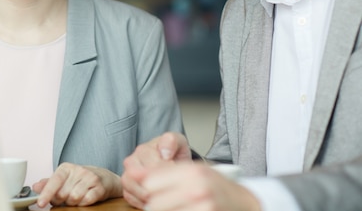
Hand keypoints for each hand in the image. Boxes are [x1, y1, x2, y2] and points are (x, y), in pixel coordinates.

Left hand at [33, 163, 121, 207]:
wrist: (104, 177)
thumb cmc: (79, 179)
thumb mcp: (63, 179)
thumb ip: (48, 183)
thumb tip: (35, 187)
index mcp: (66, 168)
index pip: (54, 180)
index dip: (46, 193)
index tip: (40, 203)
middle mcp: (78, 170)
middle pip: (62, 193)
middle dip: (61, 200)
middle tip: (64, 199)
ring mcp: (90, 178)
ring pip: (74, 198)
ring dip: (72, 203)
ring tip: (75, 198)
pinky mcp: (100, 187)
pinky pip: (87, 201)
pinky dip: (83, 204)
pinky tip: (84, 199)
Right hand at [122, 132, 191, 207]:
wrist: (171, 161)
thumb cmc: (173, 152)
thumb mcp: (178, 142)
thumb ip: (171, 141)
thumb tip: (164, 152)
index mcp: (143, 150)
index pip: (150, 165)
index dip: (165, 171)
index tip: (175, 172)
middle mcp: (131, 161)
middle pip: (136, 176)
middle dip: (155, 184)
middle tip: (169, 186)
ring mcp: (127, 175)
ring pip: (130, 187)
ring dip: (147, 194)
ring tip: (163, 193)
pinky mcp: (127, 189)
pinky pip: (129, 198)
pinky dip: (141, 201)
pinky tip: (155, 199)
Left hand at [141, 161, 260, 210]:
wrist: (244, 203)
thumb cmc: (215, 186)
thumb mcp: (192, 171)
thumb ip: (162, 171)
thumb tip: (133, 174)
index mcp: (191, 171)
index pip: (149, 182)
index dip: (147, 188)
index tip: (152, 191)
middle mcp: (196, 188)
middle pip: (153, 202)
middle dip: (154, 204)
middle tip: (166, 202)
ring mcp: (202, 206)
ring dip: (164, 210)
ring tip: (176, 205)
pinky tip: (183, 209)